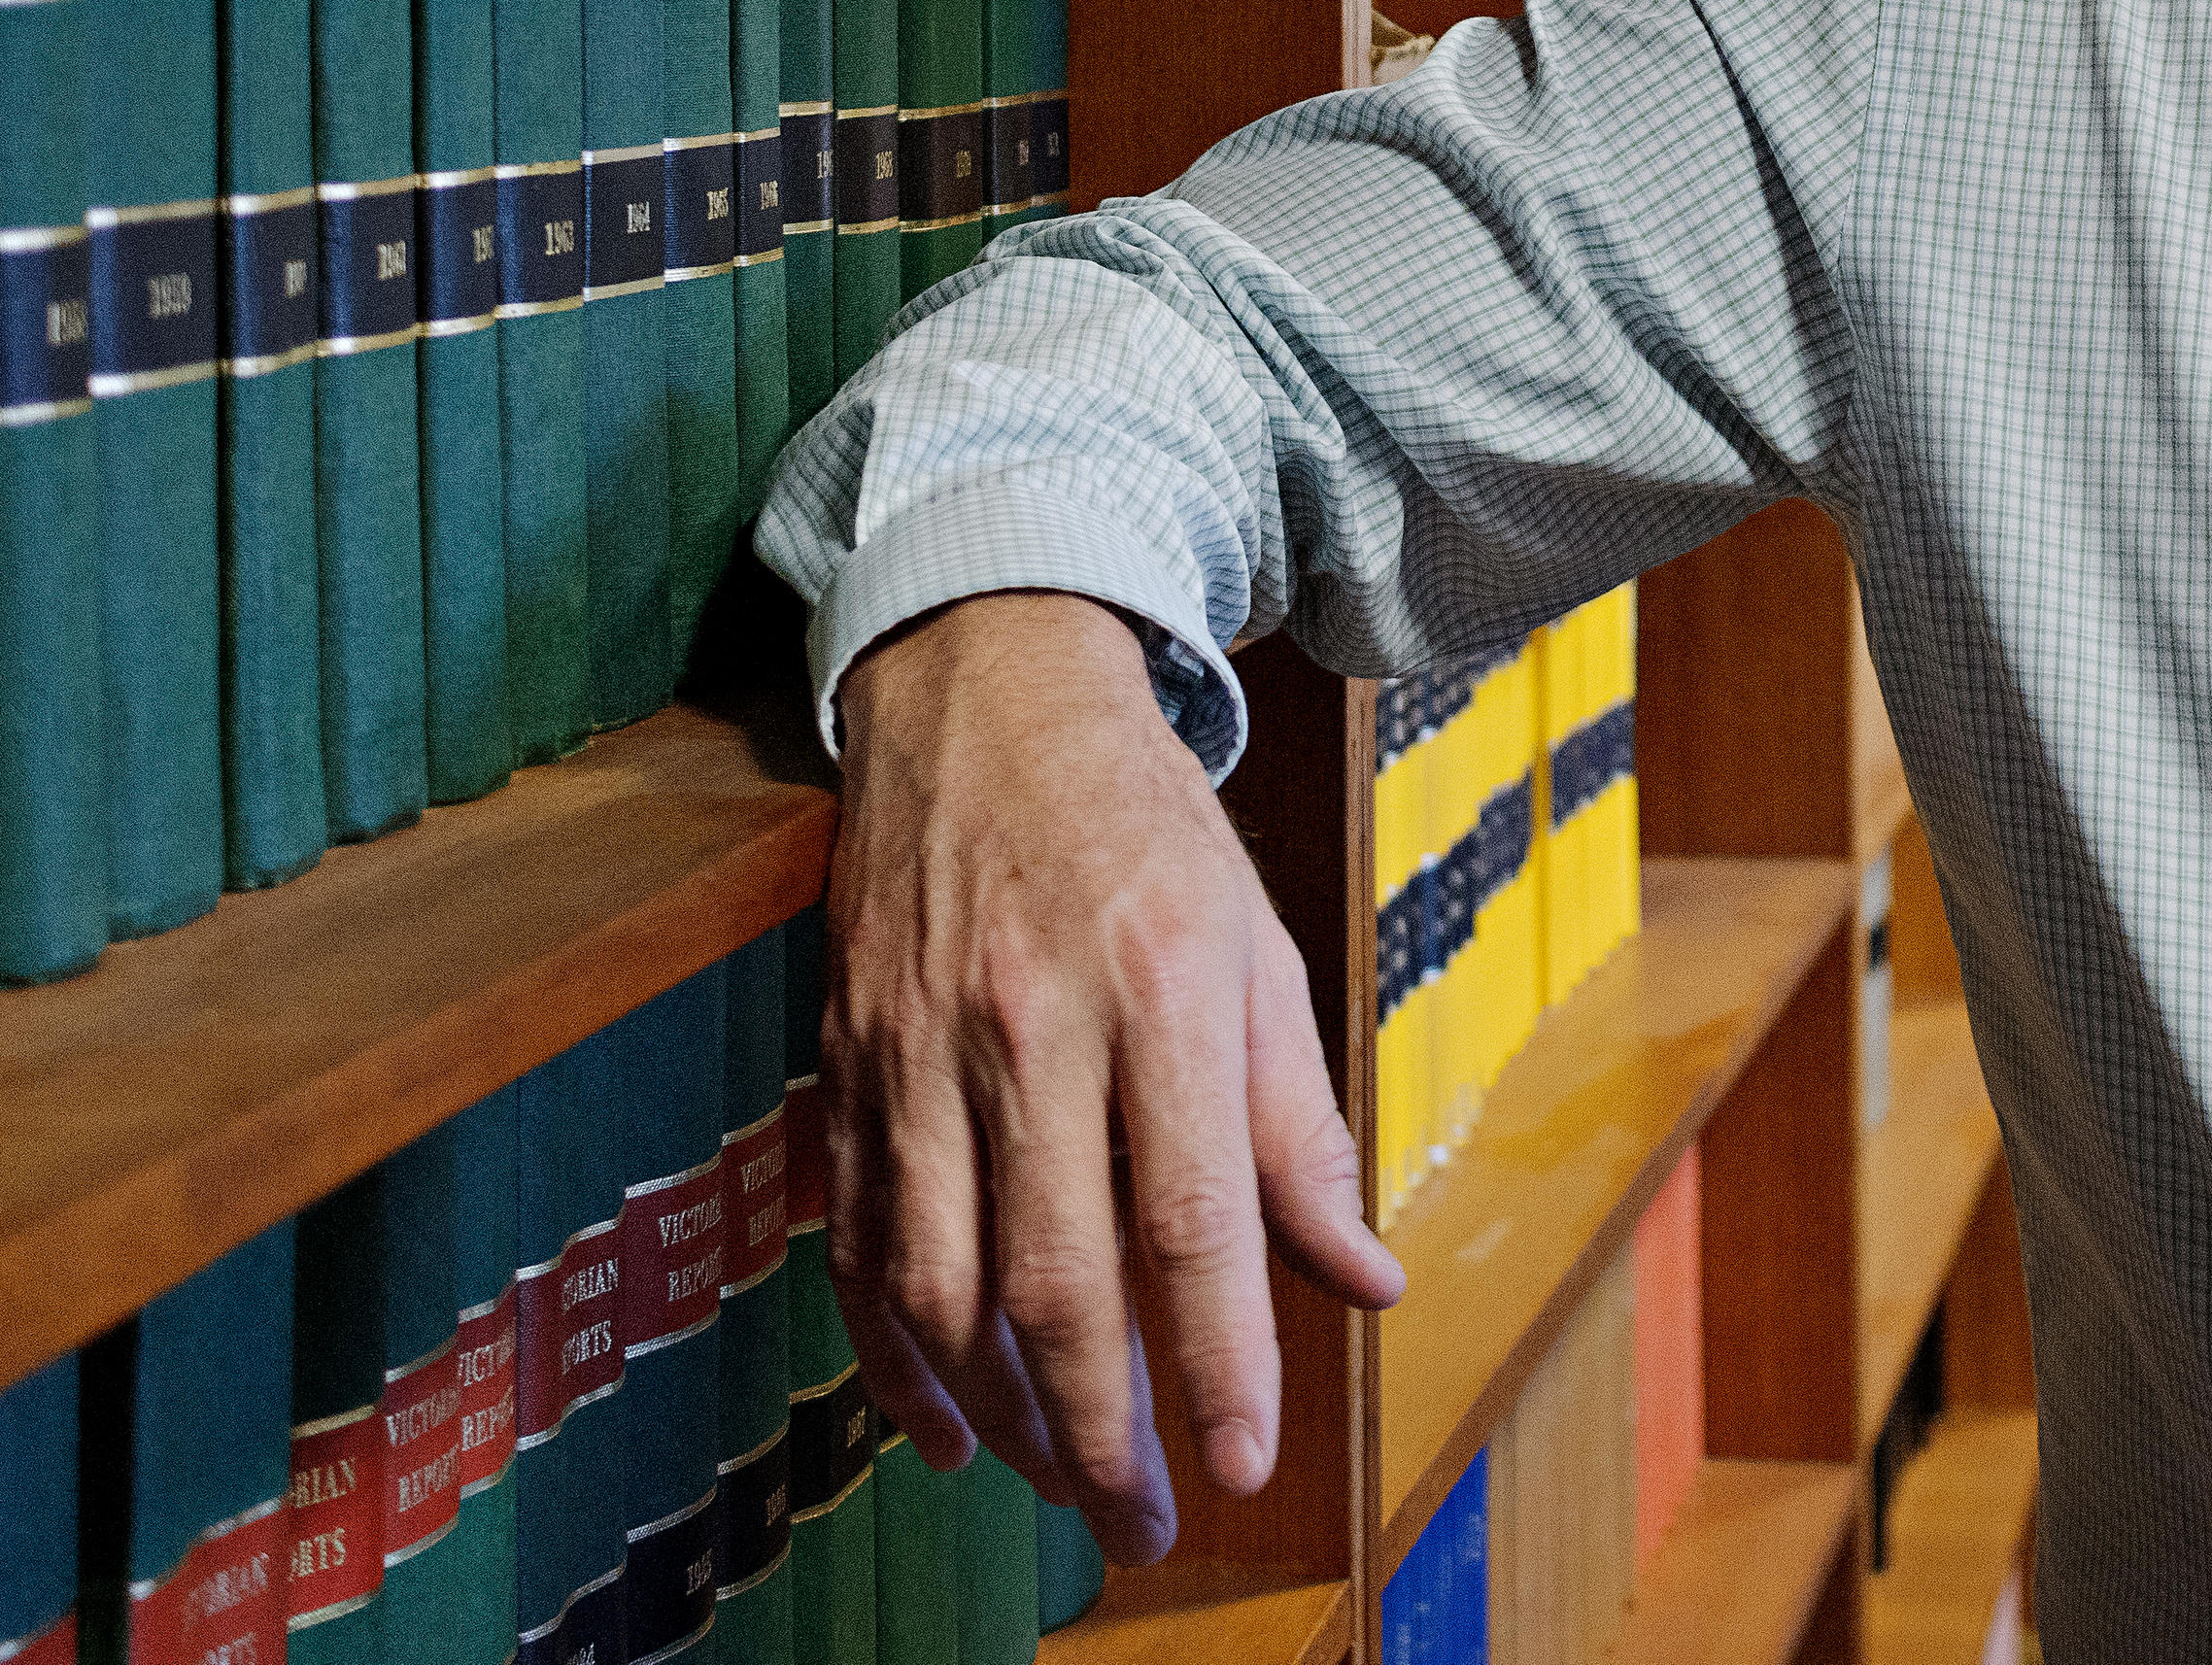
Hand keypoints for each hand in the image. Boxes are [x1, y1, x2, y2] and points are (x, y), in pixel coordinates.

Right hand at [820, 590, 1406, 1557]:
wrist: (983, 690)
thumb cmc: (1143, 829)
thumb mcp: (1256, 948)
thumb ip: (1300, 1128)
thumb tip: (1366, 1280)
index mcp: (1160, 985)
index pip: (1191, 1217)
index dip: (1217, 1361)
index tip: (1240, 1465)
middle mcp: (1029, 1022)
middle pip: (1055, 1277)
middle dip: (1103, 1429)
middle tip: (1143, 1521)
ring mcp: (917, 1047)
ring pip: (940, 1282)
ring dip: (1003, 1410)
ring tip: (1066, 1481)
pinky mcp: (844, 1063)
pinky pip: (855, 1243)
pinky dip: (893, 1355)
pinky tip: (950, 1424)